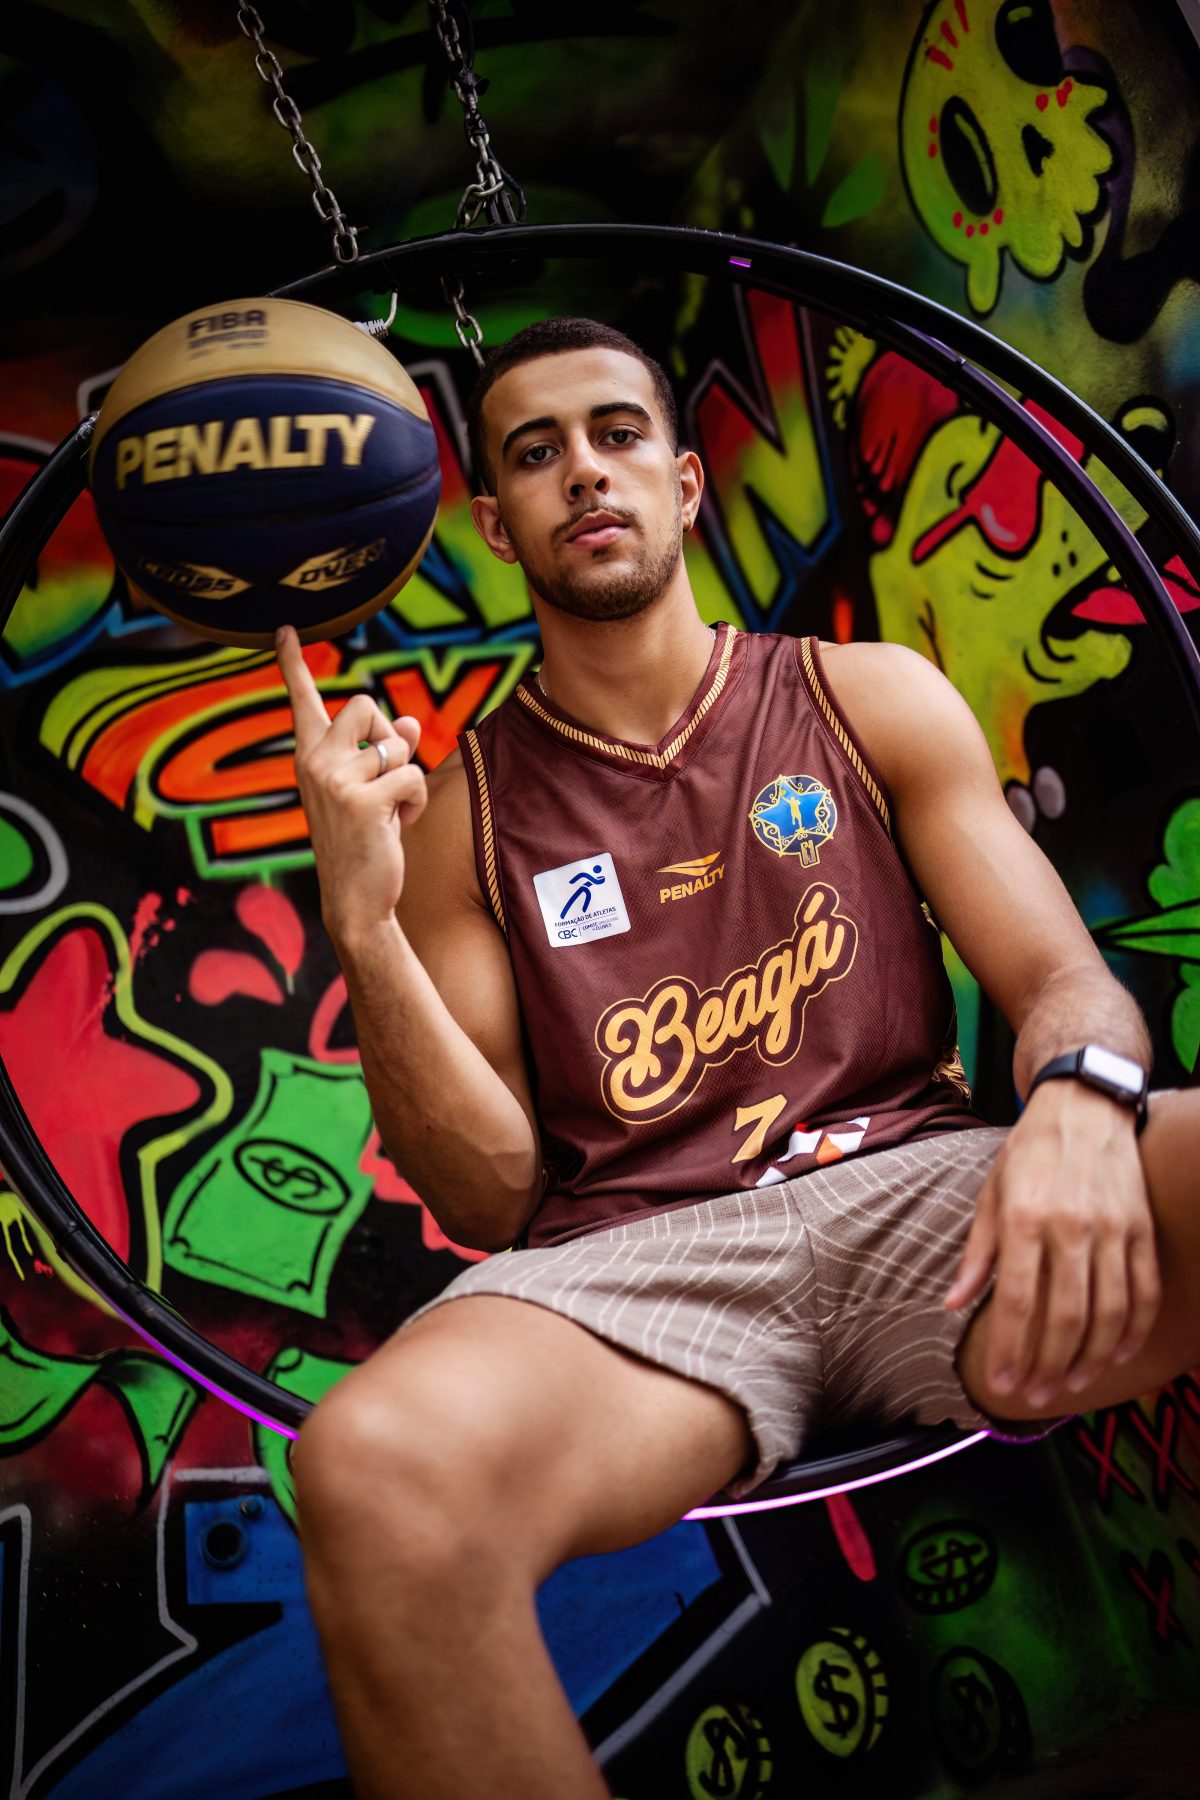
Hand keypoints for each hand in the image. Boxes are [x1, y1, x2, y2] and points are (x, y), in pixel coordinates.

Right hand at [275, 625, 426, 940]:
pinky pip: (412, 776)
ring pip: (397, 744)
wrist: (354, 902)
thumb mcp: (372, 793)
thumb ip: (386, 754)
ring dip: (407, 777)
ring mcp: (334, 779)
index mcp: (309, 758)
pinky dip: (416, 802)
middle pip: (365, 704)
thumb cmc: (363, 845)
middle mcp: (314, 761)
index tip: (286, 629)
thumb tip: (412, 724)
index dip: (293, 664)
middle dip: (390, 735)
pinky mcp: (362, 799)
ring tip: (389, 813)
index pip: (302, 702)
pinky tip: (397, 827)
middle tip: (386, 778)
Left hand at [944, 1083, 1160, 1409]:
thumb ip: (977, 1254)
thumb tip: (952, 1306)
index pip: (1015, 1301)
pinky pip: (1143, 1290)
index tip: (1000, 1382)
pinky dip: (1133, 1329)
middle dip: (1047, 1365)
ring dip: (1090, 1358)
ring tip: (1072, 1384)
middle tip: (1034, 1395)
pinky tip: (1117, 1354)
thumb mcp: (991, 1194)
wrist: (1084, 1106)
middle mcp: (1070, 1226)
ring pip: (1107, 1312)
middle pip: (1063, 1316)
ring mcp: (1113, 1228)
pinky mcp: (1142, 1228)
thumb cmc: (1029, 1153)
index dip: (1008, 1349)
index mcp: (1024, 1218)